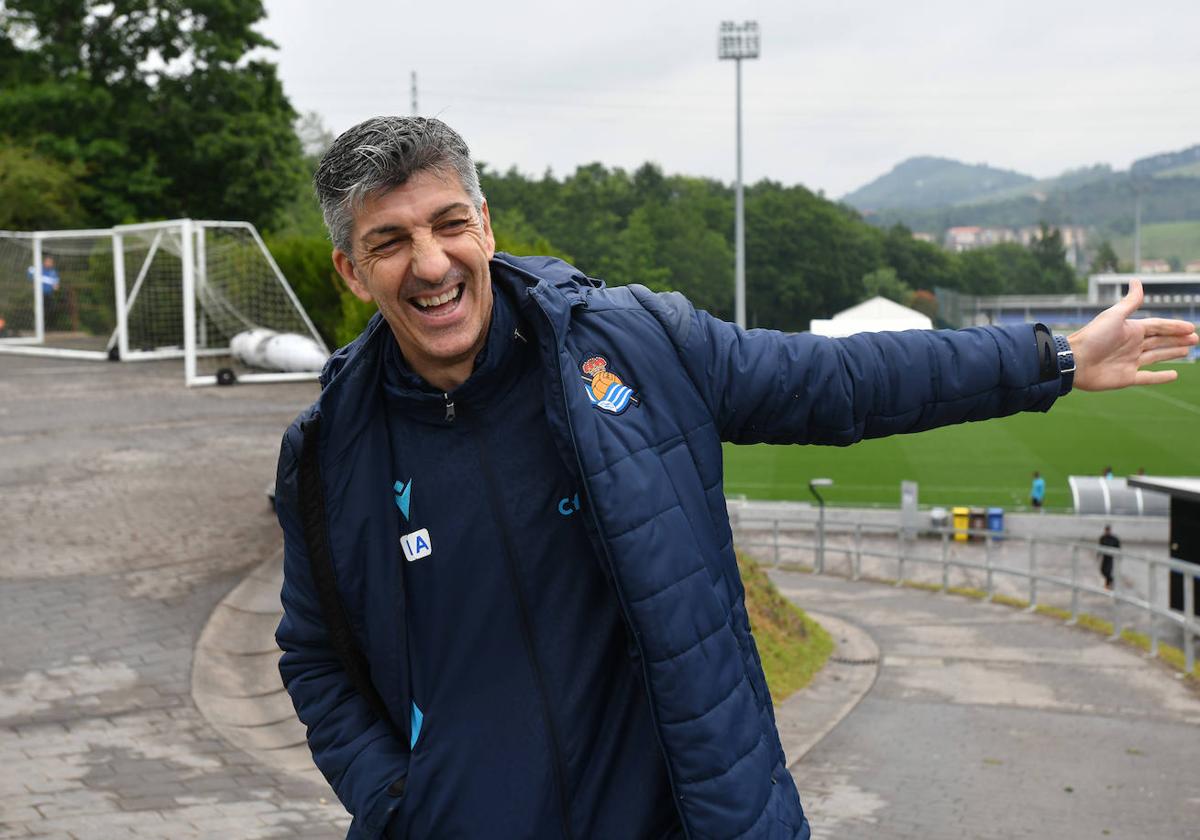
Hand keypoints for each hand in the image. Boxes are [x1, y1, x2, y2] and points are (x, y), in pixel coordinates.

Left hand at [1068, 279, 1197, 390]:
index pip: (1158, 326)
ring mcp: (1130, 362)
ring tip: (1187, 350)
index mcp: (1130, 330)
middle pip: (1160, 341)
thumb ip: (1130, 302)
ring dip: (1172, 353)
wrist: (1074, 361)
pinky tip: (1174, 374)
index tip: (1191, 328)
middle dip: (1177, 339)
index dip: (1174, 326)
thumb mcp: (1114, 316)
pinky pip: (1148, 378)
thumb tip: (1136, 280)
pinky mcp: (1127, 378)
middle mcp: (1131, 345)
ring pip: (1157, 357)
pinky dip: (1161, 377)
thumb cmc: (1093, 337)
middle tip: (1196, 339)